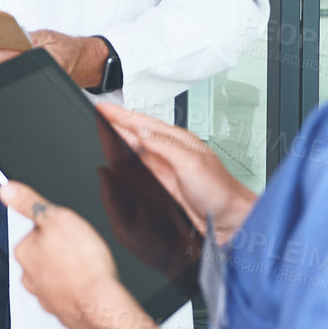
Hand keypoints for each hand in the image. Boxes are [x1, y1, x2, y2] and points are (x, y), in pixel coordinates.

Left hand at [0, 30, 107, 86]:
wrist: (83, 63)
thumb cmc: (68, 49)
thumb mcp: (48, 35)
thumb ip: (27, 35)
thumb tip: (7, 33)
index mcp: (38, 58)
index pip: (8, 58)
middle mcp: (32, 71)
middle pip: (0, 69)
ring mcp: (30, 78)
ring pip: (1, 76)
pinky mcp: (27, 81)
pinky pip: (6, 77)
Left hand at [0, 181, 150, 328]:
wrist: (101, 304)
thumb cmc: (82, 262)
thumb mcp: (57, 217)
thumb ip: (29, 203)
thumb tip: (6, 189)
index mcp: (23, 251)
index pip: (38, 231)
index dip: (58, 228)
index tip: (71, 232)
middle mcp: (28, 277)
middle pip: (46, 254)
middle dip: (63, 251)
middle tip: (82, 251)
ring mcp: (45, 297)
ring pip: (58, 276)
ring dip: (70, 272)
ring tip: (87, 268)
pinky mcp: (61, 313)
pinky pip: (69, 296)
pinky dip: (78, 291)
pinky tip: (89, 286)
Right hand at [98, 103, 255, 239]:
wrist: (229, 221)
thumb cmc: (220, 192)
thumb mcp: (191, 163)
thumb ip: (164, 146)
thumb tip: (141, 132)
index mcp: (178, 140)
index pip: (143, 122)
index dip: (121, 115)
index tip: (103, 107)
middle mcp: (170, 151)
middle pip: (136, 132)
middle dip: (116, 121)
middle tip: (98, 113)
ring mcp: (166, 168)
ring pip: (136, 148)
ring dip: (119, 137)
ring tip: (102, 128)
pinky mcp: (163, 184)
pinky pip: (139, 167)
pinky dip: (126, 159)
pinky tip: (118, 156)